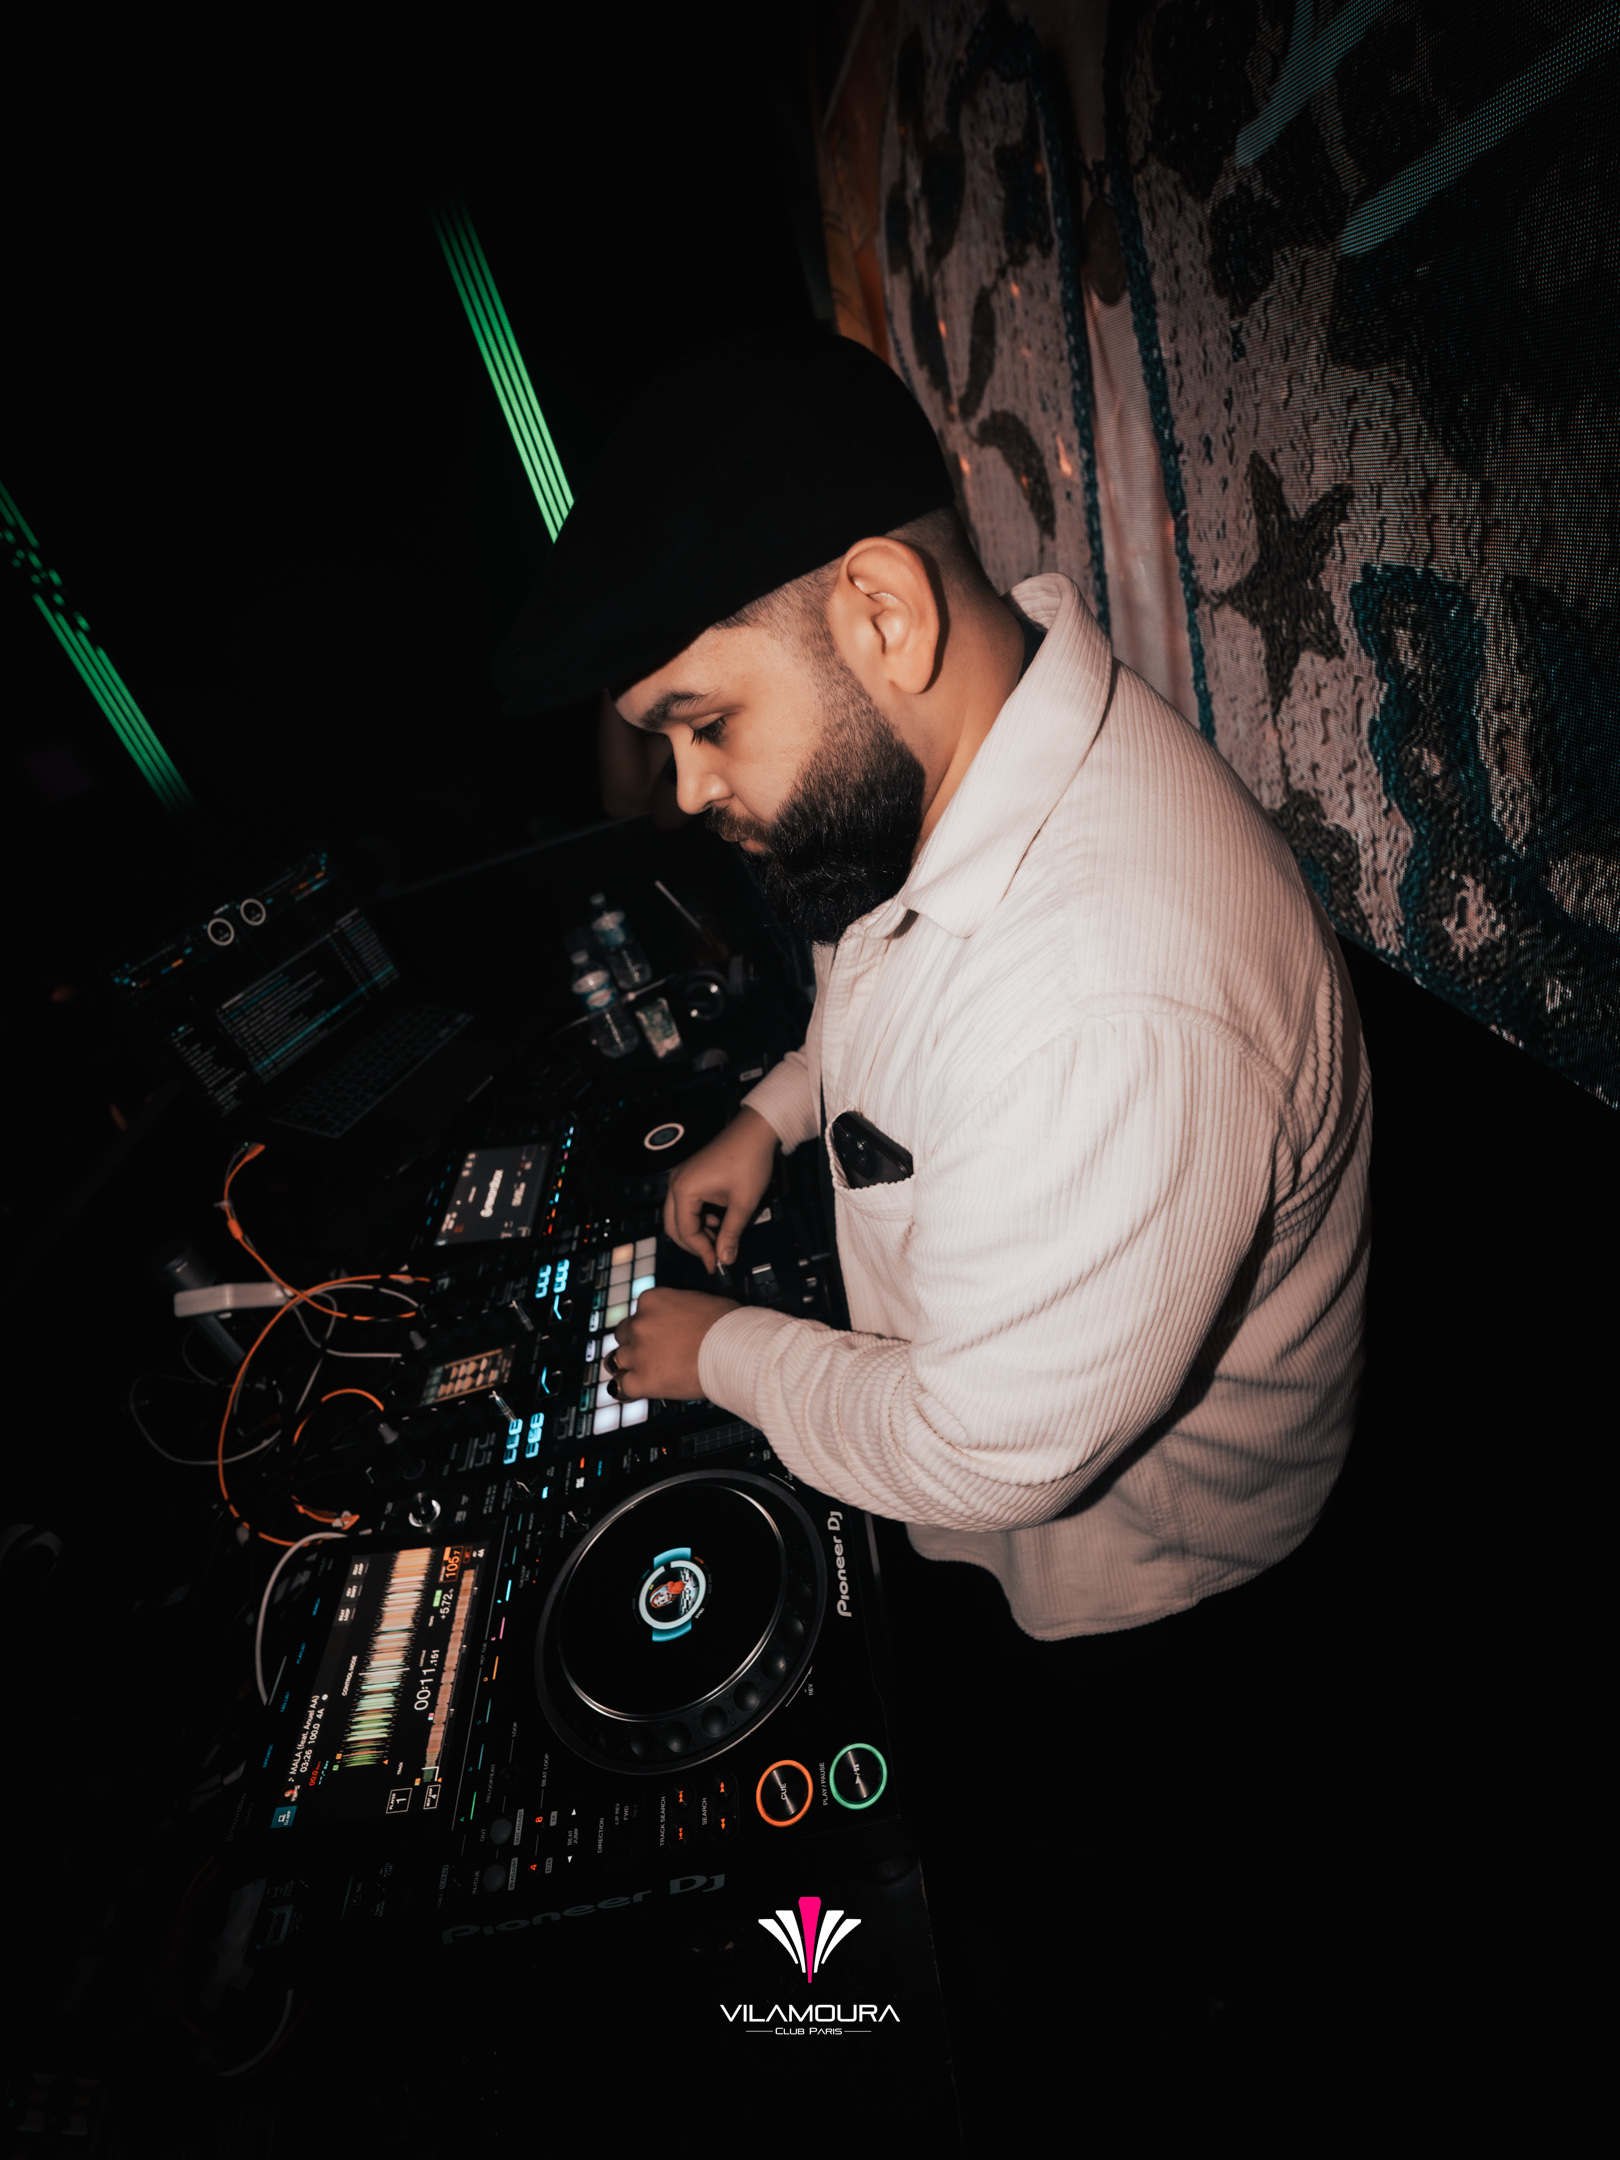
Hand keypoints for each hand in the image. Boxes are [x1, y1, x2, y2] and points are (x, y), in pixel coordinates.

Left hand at [609, 1286, 740, 1401]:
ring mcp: (638, 1353)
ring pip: (618, 1360)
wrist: (734, 1349)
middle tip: (650, 1351)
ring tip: (643, 1371)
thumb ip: (680, 1309)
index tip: (655, 1333)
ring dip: (630, 1366)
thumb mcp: (700, 1302)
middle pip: (623, 1334)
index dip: (647, 1325)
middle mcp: (641, 1324)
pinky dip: (628, 1389)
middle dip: (635, 1343)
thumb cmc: (727, 1326)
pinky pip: (623, 1387)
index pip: (638, 1312)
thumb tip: (682, 1316)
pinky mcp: (643, 1380)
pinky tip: (633, 1390)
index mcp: (652, 1300)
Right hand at [663, 1105, 779, 1271]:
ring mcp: (682, 1177)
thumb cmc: (749, 1161)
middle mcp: (676, 1183)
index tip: (716, 1263)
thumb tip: (724, 1258)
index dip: (701, 1251)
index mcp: (684, 1190)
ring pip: (678, 1215)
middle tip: (712, 1256)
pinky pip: (685, 1203)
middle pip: (673, 1225)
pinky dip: (697, 1217)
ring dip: (695, 1231)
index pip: (685, 1231)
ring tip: (718, 1239)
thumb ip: (731, 1234)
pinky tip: (716, 1221)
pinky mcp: (690, 1175)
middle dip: (693, 1244)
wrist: (755, 1131)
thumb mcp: (743, 1204)